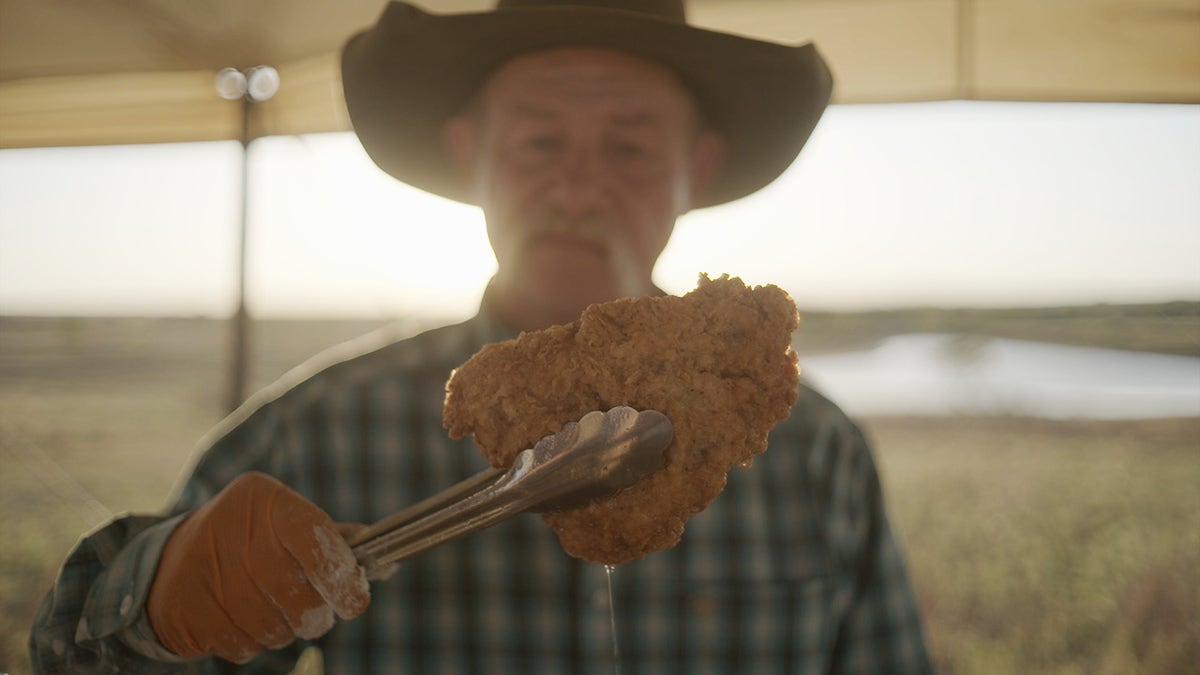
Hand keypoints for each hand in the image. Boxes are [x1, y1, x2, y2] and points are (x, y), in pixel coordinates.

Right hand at [147, 472, 369, 662]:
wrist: (168, 563)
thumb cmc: (249, 540)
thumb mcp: (287, 522)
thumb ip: (335, 542)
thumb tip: (386, 567)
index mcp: (265, 500)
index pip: (316, 540)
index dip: (342, 575)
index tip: (356, 600)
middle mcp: (235, 531)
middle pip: (301, 596)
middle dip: (316, 612)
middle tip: (313, 610)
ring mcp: (208, 574)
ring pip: (277, 628)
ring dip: (285, 628)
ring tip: (271, 608)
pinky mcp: (189, 614)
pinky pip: (247, 647)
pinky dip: (254, 641)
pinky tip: (241, 618)